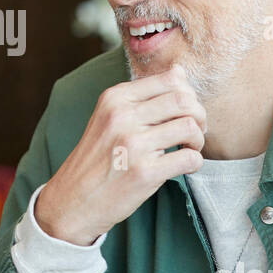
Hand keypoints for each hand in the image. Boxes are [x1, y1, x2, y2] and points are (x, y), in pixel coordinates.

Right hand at [34, 65, 206, 245]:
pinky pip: (190, 158)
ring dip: (198, 139)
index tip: (185, 111)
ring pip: (190, 126)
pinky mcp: (144, 173)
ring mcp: (133, 144)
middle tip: (195, 130)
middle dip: (199, 115)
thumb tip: (180, 72)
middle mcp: (122, 116)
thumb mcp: (108, 118)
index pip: (169, 79)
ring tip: (189, 148)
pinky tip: (184, 166)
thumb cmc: (96, 159)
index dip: (188, 94)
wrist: (73, 200)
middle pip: (183, 100)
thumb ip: (141, 97)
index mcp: (114, 98)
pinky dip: (195, 162)